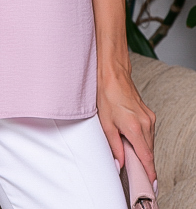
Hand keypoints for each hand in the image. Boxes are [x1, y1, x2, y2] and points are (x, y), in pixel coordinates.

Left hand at [97, 64, 156, 191]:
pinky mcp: (149, 114)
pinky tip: (132, 139)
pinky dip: (143, 140)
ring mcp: (149, 118)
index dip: (149, 172)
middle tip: (136, 172)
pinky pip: (149, 133)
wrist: (113, 74)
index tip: (150, 182)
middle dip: (144, 163)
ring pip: (149, 142)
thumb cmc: (107, 94)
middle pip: (149, 151)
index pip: (146, 157)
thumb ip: (114, 145)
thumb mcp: (106, 123)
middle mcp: (146, 123)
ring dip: (142, 150)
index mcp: (135, 127)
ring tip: (130, 154)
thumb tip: (118, 162)